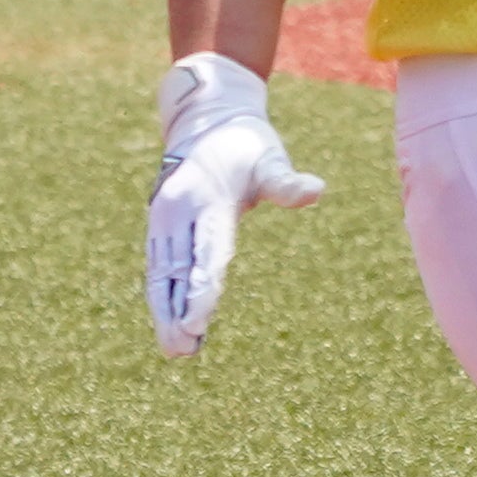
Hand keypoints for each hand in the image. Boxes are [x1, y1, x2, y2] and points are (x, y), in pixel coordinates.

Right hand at [144, 52, 325, 356]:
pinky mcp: (160, 233)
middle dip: (178, 310)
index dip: (201, 288)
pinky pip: (159, 271)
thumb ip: (286, 181)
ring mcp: (163, 224)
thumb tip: (316, 191)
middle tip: (183, 347)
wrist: (207, 126)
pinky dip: (164, 301)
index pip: (204, 251)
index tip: (199, 321)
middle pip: (176, 269)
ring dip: (167, 313)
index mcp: (203, 198)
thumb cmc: (246, 147)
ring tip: (175, 351)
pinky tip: (174, 331)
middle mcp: (175, 213)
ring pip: (162, 275)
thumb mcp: (269, 157)